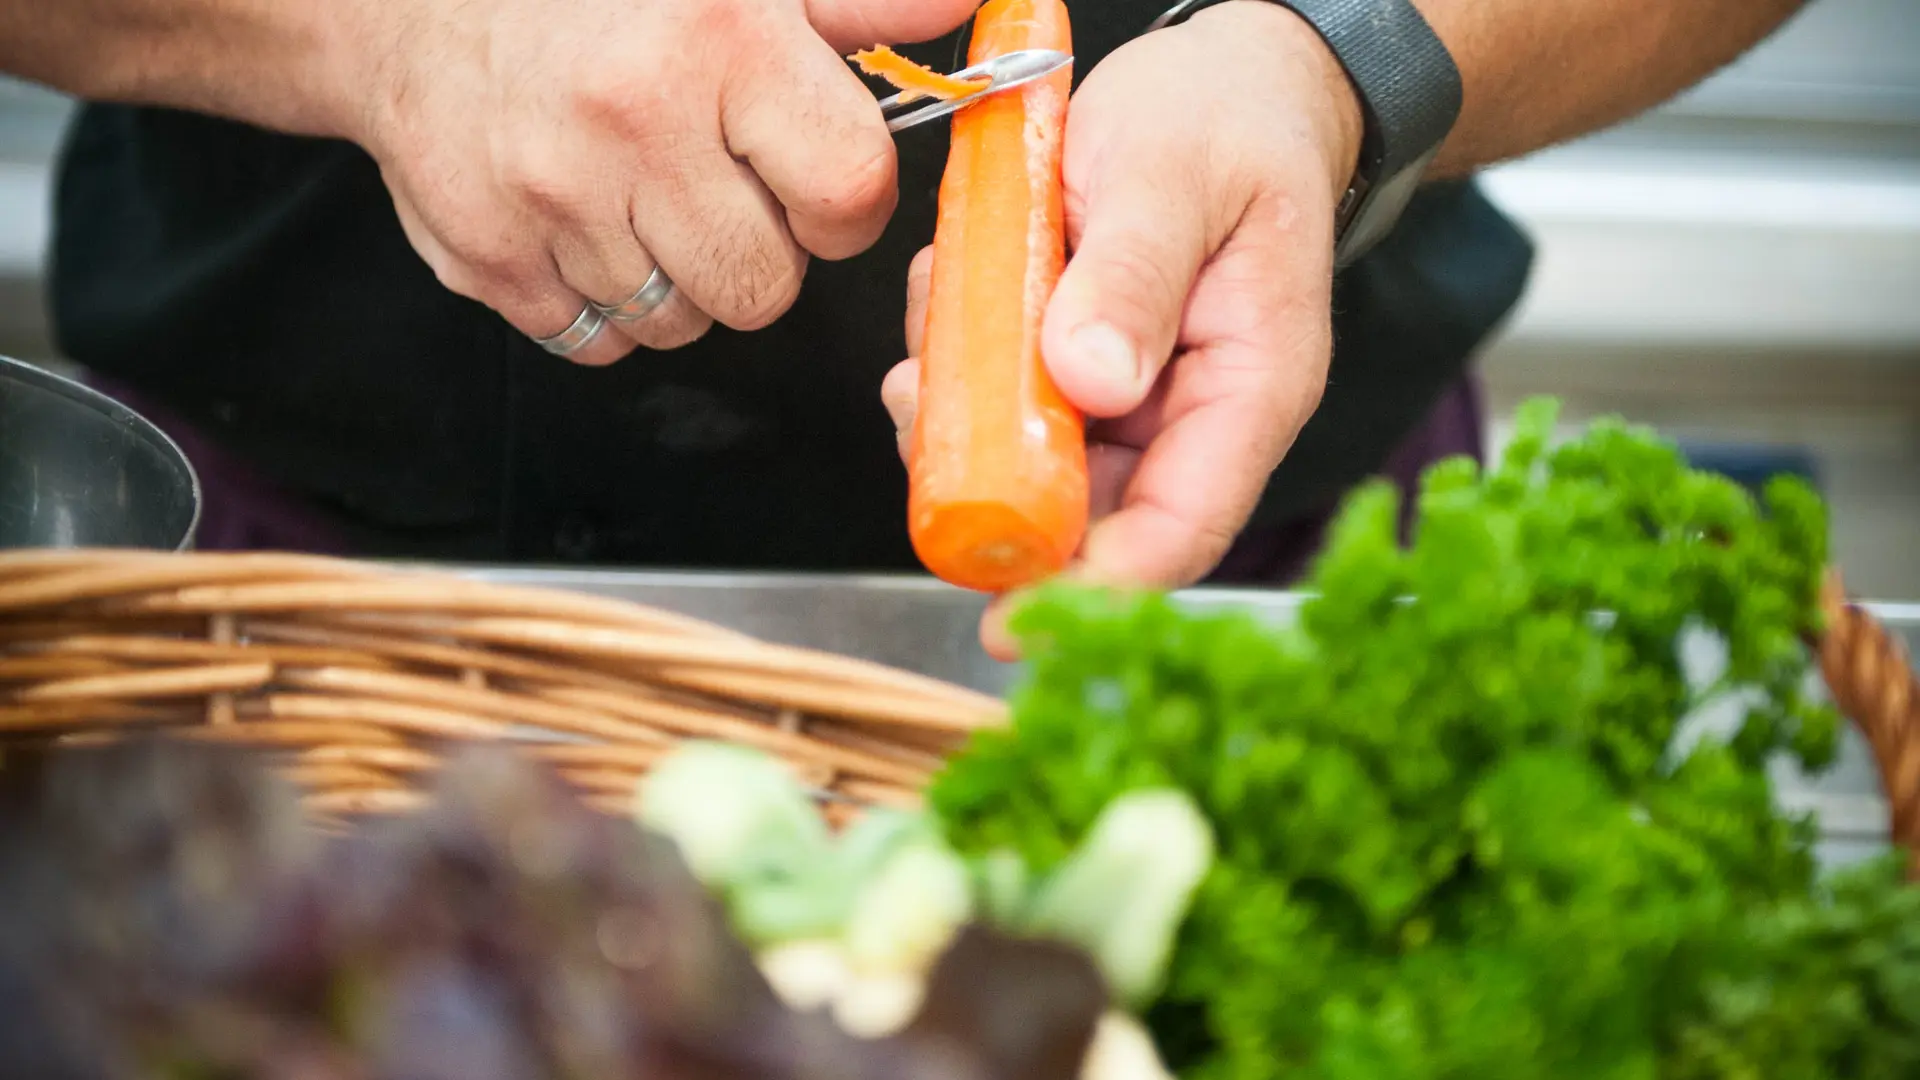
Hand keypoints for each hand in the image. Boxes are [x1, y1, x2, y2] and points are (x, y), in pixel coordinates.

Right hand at [342, 0, 978, 363]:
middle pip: (765, 288)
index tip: (814, 180)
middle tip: (713, 182)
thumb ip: (860, 1)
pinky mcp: (487, 258)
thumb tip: (969, 8)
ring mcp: (551, 200)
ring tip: (640, 194)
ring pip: (682, 323)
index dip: (844, 204)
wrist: (402, 1)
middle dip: (759, 250)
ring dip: (678, 277)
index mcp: (718, 42)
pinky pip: (597, 341)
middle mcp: (634, 123)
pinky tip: (584, 224)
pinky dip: (603, 300)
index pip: (848, 193)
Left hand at [884, 0, 1363, 655]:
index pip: (1184, 524)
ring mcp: (1134, 399)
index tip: (1008, 617)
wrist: (1226, 80)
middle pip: (1094, 514)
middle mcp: (1193, 415)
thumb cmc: (1225, 119)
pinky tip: (953, 304)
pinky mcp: (1081, 372)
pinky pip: (1007, 403)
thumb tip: (1091, 379)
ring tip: (932, 348)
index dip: (1098, 584)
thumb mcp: (1173, 173)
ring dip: (964, 420)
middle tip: (920, 422)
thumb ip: (1133, 273)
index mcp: (1251, 387)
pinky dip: (961, 366)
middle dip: (995, 490)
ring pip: (1034, 463)